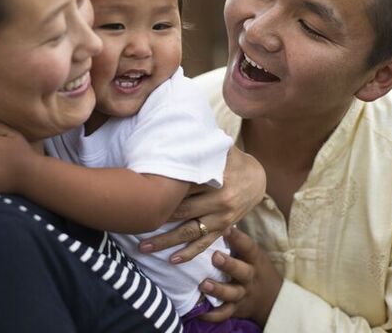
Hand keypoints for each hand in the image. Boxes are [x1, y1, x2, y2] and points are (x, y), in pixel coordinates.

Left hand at [138, 147, 264, 262]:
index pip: (184, 186)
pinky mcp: (224, 229)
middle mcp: (219, 200)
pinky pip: (204, 244)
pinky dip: (189, 254)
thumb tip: (178, 131)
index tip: (140, 193)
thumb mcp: (221, 149)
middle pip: (182, 211)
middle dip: (157, 218)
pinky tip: (172, 261)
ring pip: (189, 232)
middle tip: (133, 222)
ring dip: (166, 241)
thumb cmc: (232, 160)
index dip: (162, 189)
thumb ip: (202, 143)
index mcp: (216, 178)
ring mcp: (221, 218)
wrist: (258, 179)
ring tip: (144, 247)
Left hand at [198, 227, 280, 326]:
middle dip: (229, 265)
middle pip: (242, 271)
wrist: (271, 298)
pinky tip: (199, 312)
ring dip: (218, 289)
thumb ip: (237, 240)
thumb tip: (217, 216)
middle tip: (215, 257)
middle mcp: (250, 276)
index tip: (226, 227)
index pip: (248, 246)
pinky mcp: (236, 309)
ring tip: (203, 284)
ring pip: (232, 293)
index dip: (238, 237)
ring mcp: (243, 294)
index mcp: (254, 258)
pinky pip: (224, 314)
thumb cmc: (255, 266)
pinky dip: (212, 315)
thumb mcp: (252, 252)